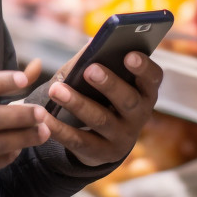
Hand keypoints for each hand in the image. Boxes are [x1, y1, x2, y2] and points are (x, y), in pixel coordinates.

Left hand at [39, 51, 162, 167]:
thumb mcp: (106, 82)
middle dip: (109, 84)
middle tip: (89, 69)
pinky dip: (59, 128)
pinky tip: (43, 117)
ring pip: (101, 120)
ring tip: (55, 90)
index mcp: (144, 92)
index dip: (143, 67)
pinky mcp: (101, 154)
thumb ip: (99, 63)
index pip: (153, 78)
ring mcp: (122, 138)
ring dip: (77, 103)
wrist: (103, 141)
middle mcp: (139, 116)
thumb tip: (91, 43)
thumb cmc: (104, 98)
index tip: (128, 55)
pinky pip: (78, 141)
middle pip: (128, 100)